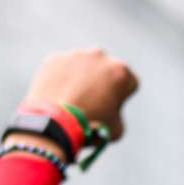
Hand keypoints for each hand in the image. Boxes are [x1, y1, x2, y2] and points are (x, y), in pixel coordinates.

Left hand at [21, 48, 139, 141]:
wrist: (54, 123)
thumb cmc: (90, 128)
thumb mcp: (116, 129)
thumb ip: (118, 113)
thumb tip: (109, 111)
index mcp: (121, 72)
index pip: (130, 82)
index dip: (122, 97)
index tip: (111, 107)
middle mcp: (100, 56)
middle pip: (106, 69)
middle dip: (102, 82)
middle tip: (92, 103)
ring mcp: (76, 55)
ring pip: (83, 66)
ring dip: (82, 78)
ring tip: (73, 100)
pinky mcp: (55, 58)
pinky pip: (62, 68)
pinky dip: (62, 79)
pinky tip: (58, 96)